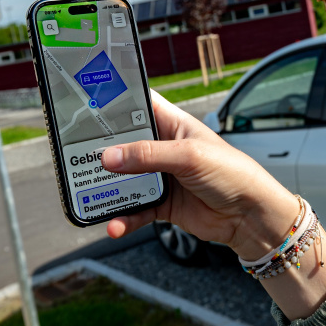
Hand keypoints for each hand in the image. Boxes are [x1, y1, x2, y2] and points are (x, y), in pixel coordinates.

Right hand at [101, 91, 299, 260]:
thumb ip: (148, 156)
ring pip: (123, 178)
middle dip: (99, 150)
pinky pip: (133, 208)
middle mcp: (161, 146)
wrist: (251, 215)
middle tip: (74, 155)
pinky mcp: (161, 203)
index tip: (83, 103)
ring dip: (107, 188)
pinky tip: (114, 224)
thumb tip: (109, 157)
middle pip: (121, 143)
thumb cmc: (232, 173)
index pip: (136, 103)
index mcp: (171, 123)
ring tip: (89, 195)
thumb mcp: (189, 157)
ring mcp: (160, 175)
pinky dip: (122, 217)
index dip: (112, 101)